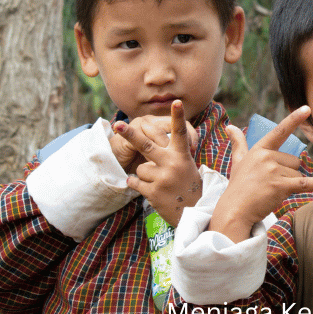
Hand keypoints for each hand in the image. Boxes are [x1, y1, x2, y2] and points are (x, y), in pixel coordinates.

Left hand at [114, 100, 201, 226]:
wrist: (194, 212)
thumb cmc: (188, 184)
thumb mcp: (186, 165)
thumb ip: (171, 151)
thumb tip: (152, 137)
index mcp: (182, 155)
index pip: (180, 132)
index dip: (178, 116)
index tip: (176, 101)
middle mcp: (172, 164)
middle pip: (146, 144)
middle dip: (130, 134)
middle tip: (117, 124)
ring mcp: (163, 178)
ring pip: (140, 168)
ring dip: (145, 174)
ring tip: (159, 182)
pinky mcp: (154, 192)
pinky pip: (135, 182)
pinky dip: (137, 184)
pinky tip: (149, 189)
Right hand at [210, 106, 312, 242]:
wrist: (234, 211)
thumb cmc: (238, 186)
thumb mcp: (237, 161)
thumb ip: (238, 143)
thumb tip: (229, 126)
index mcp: (259, 149)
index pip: (280, 131)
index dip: (294, 119)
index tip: (307, 108)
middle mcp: (267, 157)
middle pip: (294, 161)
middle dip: (287, 174)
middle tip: (269, 184)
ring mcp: (274, 171)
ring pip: (298, 174)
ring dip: (290, 184)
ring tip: (272, 191)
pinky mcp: (281, 186)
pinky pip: (306, 183)